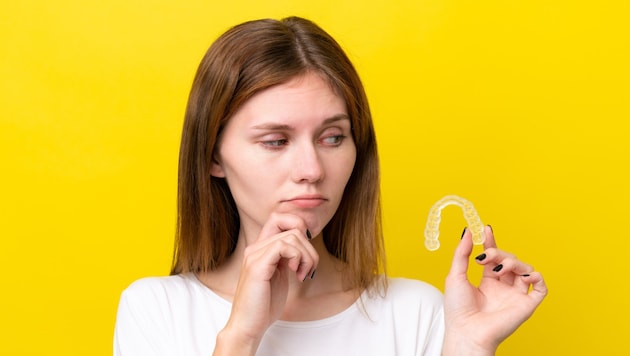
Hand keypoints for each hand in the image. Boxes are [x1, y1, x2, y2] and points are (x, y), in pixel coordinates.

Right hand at [216, 213, 318, 354]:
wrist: (248, 326)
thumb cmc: (264, 305)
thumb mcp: (280, 274)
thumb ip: (287, 257)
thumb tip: (305, 244)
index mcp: (261, 248)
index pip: (280, 218)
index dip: (300, 227)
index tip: (307, 251)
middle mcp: (256, 247)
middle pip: (290, 223)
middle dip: (309, 244)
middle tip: (308, 267)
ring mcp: (254, 255)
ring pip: (292, 236)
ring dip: (307, 256)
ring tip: (303, 274)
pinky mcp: (257, 266)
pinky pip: (283, 246)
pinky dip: (297, 258)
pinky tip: (295, 274)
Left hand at [442, 226, 546, 354]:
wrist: (467, 330)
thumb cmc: (458, 309)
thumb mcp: (455, 275)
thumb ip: (462, 253)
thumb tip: (467, 232)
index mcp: (488, 282)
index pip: (494, 257)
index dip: (492, 242)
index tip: (486, 228)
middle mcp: (503, 287)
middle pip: (509, 259)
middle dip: (498, 252)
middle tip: (486, 256)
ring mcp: (515, 295)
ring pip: (525, 268)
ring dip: (513, 262)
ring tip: (498, 269)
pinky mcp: (526, 304)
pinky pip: (540, 287)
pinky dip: (535, 276)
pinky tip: (521, 275)